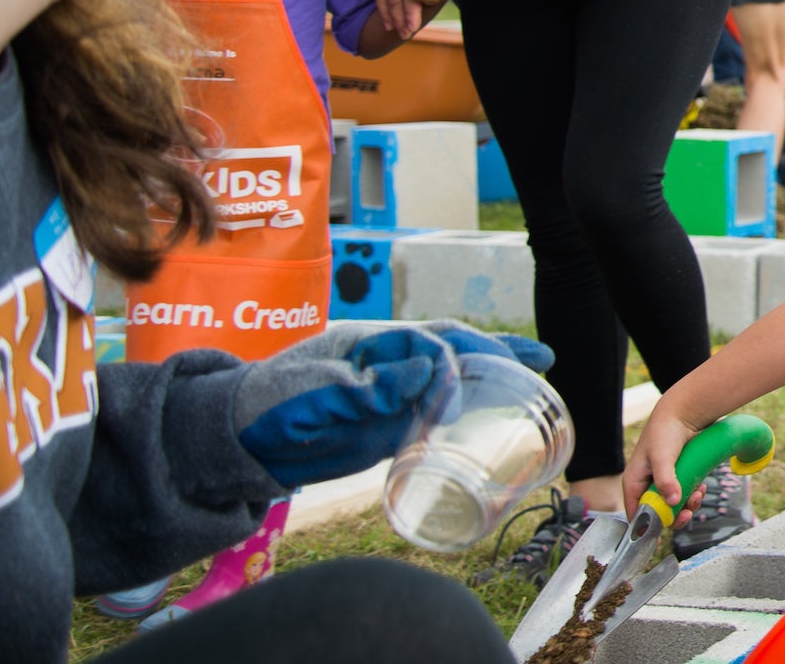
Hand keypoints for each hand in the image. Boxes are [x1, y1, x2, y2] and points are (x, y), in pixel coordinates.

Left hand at [232, 321, 551, 487]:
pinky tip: (498, 415)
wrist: (242, 442)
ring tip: (539, 375)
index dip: (448, 368)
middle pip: (453, 345)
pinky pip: (442, 410)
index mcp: (371, 342)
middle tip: (542, 357)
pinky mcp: (392, 423)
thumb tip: (422, 373)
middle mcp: (390, 361)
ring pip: (455, 374)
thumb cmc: (270, 406)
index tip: (454, 404)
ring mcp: (394, 391)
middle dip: (497, 348)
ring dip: (495, 372)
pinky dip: (473, 407)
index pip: (427, 344)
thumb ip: (366, 385)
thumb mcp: (315, 393)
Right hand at [623, 405, 699, 525]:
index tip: (662, 536)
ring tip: (698, 495)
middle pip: (657, 514)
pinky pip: (685, 495)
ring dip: (687, 505)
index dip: (647, 527)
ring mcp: (663, 482)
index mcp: (634, 482)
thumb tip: (672, 502)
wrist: (683, 414)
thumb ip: (665, 479)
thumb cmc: (665, 433)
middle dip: (674, 516)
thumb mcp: (662, 457)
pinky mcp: (678, 478)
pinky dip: (694, 495)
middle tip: (688, 513)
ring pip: (674, 506)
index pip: (635, 514)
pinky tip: (701, 488)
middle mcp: (647, 485)